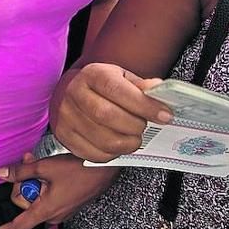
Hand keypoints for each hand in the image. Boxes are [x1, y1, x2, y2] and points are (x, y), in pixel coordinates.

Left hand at [0, 154, 119, 228]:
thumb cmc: (80, 169)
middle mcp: (53, 214)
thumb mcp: (45, 167)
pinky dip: (41, 181)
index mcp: (46, 210)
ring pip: (34, 196)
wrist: (105, 168)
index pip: (18, 226)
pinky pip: (45, 195)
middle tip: (28, 162)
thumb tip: (1, 174)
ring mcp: (60, 210)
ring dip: (32, 178)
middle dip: (22, 182)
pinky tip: (46, 168)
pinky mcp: (65, 204)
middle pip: (23, 203)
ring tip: (36, 161)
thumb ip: (20, 172)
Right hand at [51, 62, 172, 161]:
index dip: (143, 105)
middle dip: (134, 126)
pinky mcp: (64, 135)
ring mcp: (66, 115)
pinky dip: (113, 154)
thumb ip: (141, 86)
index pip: (116, 89)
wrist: (73, 92)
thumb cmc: (103, 87)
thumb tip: (157, 90)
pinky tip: (118, 144)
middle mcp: (74, 93)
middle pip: (106, 115)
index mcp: (92, 74)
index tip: (164, 115)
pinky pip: (94, 154)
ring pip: (102, 139)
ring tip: (133, 137)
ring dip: (127, 143)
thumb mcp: (123, 78)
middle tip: (143, 126)